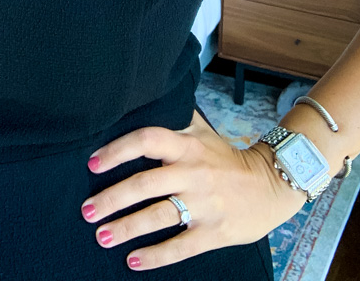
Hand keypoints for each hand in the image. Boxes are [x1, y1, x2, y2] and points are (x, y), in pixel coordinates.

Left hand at [80, 108, 306, 270]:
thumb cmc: (226, 157)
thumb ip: (173, 118)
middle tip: (87, 210)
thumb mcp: (202, 131)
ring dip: (126, 228)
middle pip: (145, 184)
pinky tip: (133, 260)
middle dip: (111, 199)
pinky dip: (156, 256)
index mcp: (187, 146)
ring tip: (101, 236)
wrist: (271, 184)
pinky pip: (180, 246)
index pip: (147, 140)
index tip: (93, 163)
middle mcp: (193, 173)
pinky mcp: (214, 232)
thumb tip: (141, 98)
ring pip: (158, 216)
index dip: (118, 150)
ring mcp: (204, 204)